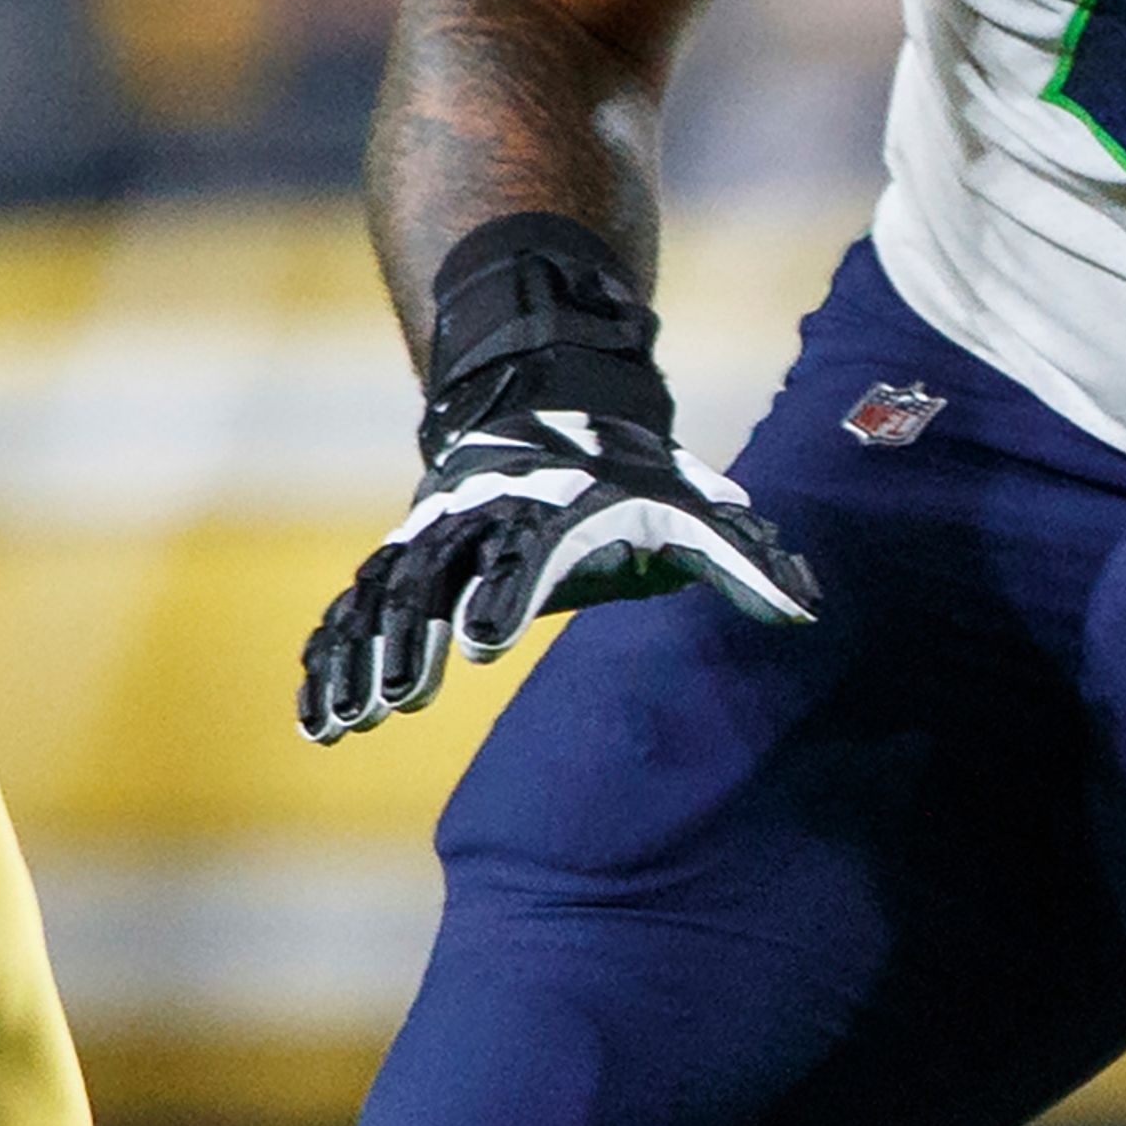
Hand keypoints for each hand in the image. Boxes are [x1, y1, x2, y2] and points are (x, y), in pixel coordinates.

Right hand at [300, 216, 813, 743]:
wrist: (553, 402)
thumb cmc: (634, 480)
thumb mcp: (693, 511)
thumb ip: (746, 563)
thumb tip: (808, 611)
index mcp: (552, 516)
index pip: (525, 557)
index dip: (506, 594)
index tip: (488, 641)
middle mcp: (481, 524)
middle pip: (436, 580)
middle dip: (415, 638)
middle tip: (403, 697)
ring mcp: (432, 539)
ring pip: (383, 597)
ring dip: (362, 658)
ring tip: (347, 723)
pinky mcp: (405, 558)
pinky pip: (355, 610)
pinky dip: (331, 659)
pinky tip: (318, 719)